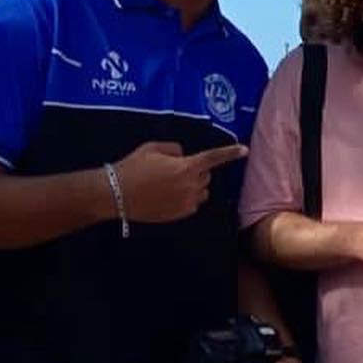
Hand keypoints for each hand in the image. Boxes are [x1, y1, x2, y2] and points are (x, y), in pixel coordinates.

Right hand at [113, 141, 246, 224]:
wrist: (117, 194)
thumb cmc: (133, 167)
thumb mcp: (152, 148)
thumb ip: (173, 149)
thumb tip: (183, 155)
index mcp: (186, 167)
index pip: (213, 158)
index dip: (230, 153)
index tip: (245, 150)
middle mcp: (191, 185)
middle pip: (206, 175)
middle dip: (196, 171)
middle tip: (174, 169)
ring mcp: (187, 202)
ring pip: (202, 191)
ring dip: (193, 186)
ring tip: (169, 184)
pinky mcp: (181, 214)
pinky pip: (193, 204)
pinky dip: (187, 199)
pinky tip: (167, 196)